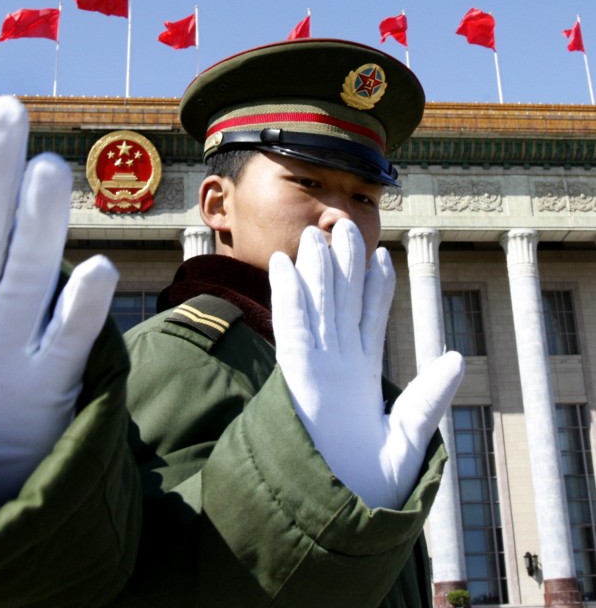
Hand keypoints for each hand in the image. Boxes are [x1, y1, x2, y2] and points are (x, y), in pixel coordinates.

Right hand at [268, 219, 462, 508]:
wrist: (340, 513)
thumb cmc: (370, 485)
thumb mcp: (411, 438)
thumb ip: (428, 397)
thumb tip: (455, 359)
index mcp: (361, 379)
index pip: (370, 322)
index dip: (376, 289)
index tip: (383, 257)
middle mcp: (334, 367)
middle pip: (340, 305)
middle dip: (343, 267)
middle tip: (344, 227)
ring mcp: (312, 369)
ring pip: (315, 308)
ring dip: (315, 271)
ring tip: (318, 234)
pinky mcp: (294, 376)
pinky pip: (291, 328)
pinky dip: (288, 296)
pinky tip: (285, 266)